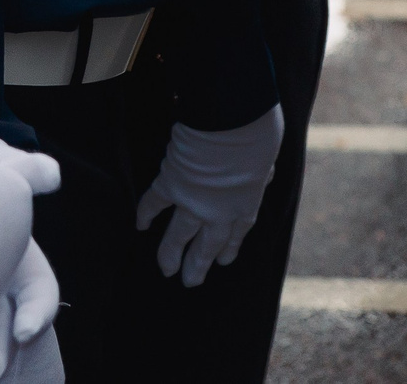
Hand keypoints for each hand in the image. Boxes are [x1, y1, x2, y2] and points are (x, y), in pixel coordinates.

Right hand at [134, 105, 283, 286]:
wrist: (232, 123)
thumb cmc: (257, 133)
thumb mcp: (267, 158)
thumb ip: (260, 171)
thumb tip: (262, 172)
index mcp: (246, 204)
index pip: (236, 233)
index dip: (229, 248)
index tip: (223, 261)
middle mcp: (219, 211)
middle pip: (207, 245)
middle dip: (198, 264)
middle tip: (189, 282)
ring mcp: (193, 201)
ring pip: (179, 234)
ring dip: (170, 253)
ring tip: (165, 269)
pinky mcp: (170, 184)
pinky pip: (154, 203)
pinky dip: (146, 213)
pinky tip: (140, 225)